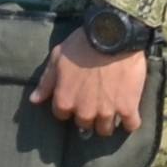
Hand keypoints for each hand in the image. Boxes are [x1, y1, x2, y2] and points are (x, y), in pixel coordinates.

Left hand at [30, 30, 147, 136]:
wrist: (112, 37)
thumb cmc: (82, 45)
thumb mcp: (57, 58)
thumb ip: (46, 82)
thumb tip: (34, 100)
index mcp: (65, 101)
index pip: (62, 115)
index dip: (69, 105)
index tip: (76, 96)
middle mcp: (84, 112)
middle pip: (85, 125)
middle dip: (88, 115)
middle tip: (95, 101)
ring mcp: (107, 112)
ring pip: (106, 129)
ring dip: (107, 122)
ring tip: (112, 110)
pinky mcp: (128, 108)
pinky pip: (131, 125)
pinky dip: (131, 122)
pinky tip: (130, 115)